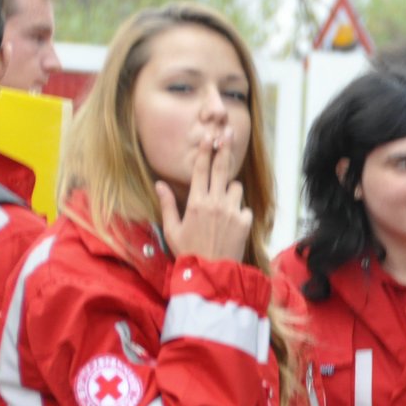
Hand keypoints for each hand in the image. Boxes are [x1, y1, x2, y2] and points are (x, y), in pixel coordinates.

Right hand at [157, 130, 251, 262]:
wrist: (212, 272)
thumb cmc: (189, 251)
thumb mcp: (172, 229)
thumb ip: (168, 204)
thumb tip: (159, 184)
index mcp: (196, 202)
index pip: (200, 170)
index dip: (205, 151)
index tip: (209, 136)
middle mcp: (216, 202)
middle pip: (222, 169)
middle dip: (224, 149)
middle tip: (228, 133)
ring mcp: (233, 211)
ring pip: (236, 187)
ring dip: (231, 189)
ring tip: (223, 203)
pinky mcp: (245, 222)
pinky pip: (245, 207)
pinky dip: (240, 211)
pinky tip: (232, 223)